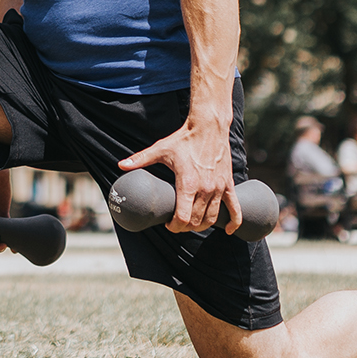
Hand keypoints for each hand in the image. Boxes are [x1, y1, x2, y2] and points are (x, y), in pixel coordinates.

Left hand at [118, 118, 239, 235]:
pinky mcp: (228, 185)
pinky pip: (235, 209)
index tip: (168, 224)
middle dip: (185, 227)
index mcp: (188, 184)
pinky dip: (233, 222)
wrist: (208, 127)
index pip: (183, 218)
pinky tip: (227, 230)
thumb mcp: (160, 149)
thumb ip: (141, 159)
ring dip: (202, 226)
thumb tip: (121, 165)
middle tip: (177, 224)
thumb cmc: (184, 139)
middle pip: (196, 222)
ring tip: (192, 224)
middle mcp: (205, 189)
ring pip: (212, 218)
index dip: (175, 226)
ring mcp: (218, 188)